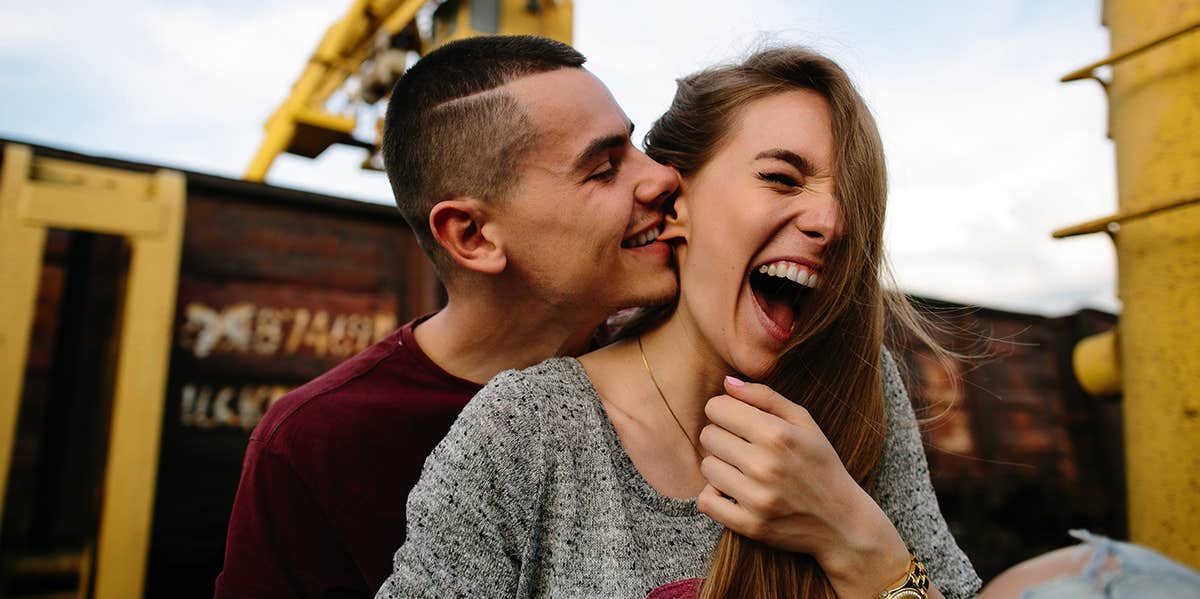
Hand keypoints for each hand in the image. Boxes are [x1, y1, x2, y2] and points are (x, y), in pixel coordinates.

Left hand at [696, 376, 911, 595]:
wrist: (842, 522)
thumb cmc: (821, 465)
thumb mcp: (805, 423)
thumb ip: (764, 397)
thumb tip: (726, 383)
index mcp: (777, 434)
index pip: (716, 408)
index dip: (723, 411)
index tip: (735, 420)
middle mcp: (765, 465)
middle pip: (708, 436)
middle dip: (721, 437)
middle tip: (741, 447)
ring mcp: (756, 498)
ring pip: (706, 467)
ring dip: (720, 467)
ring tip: (742, 470)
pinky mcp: (749, 525)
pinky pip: (705, 501)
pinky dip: (714, 496)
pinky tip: (733, 493)